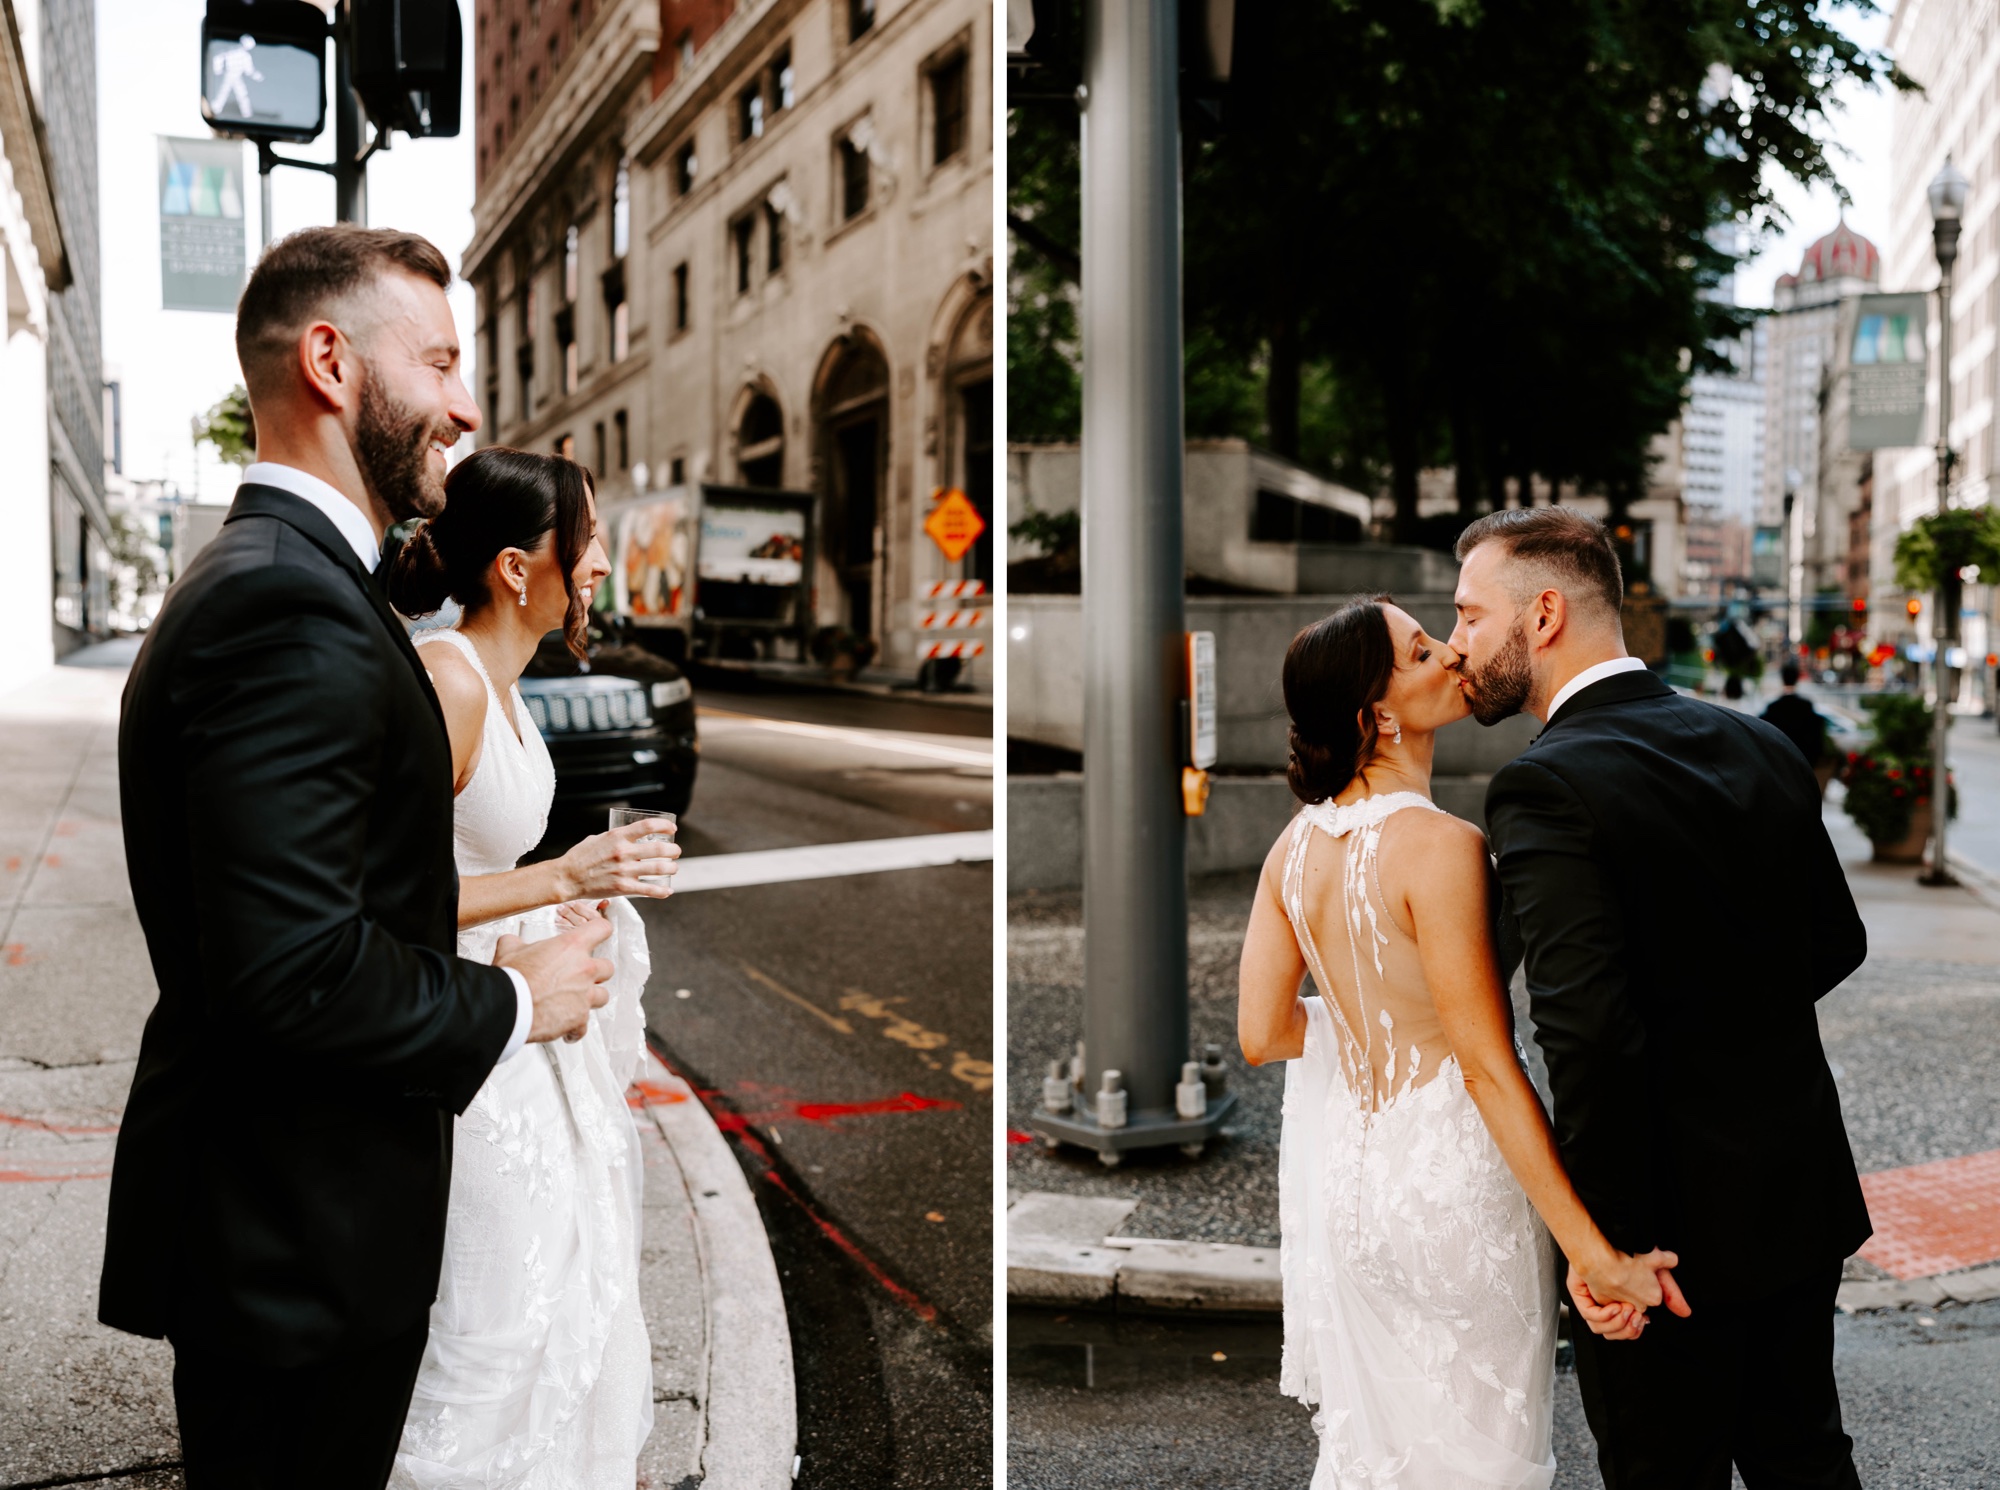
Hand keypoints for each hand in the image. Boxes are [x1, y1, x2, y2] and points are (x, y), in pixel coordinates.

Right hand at [495, 908, 614, 1044]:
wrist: (509, 1006)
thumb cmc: (512, 978)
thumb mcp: (510, 949)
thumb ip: (516, 943)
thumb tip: (512, 943)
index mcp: (572, 946)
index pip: (600, 929)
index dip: (599, 931)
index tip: (598, 934)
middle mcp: (584, 970)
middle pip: (607, 968)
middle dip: (597, 972)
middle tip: (581, 976)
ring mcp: (584, 996)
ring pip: (602, 996)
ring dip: (590, 999)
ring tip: (575, 1002)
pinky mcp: (579, 1019)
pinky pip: (584, 1025)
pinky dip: (576, 1027)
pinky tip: (565, 1026)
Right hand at [554, 819, 679, 900]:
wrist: (566, 878)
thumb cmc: (579, 858)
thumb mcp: (597, 838)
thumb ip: (613, 838)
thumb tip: (625, 838)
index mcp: (617, 837)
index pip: (648, 826)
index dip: (664, 825)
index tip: (672, 828)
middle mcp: (623, 852)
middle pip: (659, 848)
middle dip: (673, 850)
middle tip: (675, 851)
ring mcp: (624, 870)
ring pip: (659, 868)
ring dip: (671, 868)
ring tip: (673, 868)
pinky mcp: (623, 888)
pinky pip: (649, 890)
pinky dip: (662, 891)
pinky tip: (667, 891)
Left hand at [1566, 1248, 1691, 1341]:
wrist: (1607, 1236)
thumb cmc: (1630, 1250)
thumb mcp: (1657, 1272)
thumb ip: (1670, 1293)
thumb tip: (1685, 1312)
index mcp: (1624, 1301)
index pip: (1631, 1327)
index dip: (1638, 1327)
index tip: (1644, 1318)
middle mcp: (1607, 1303)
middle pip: (1619, 1332)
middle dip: (1630, 1329)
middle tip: (1636, 1315)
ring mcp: (1593, 1301)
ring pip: (1604, 1330)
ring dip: (1618, 1325)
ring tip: (1626, 1311)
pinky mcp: (1581, 1296)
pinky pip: (1591, 1319)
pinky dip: (1605, 1318)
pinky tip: (1615, 1308)